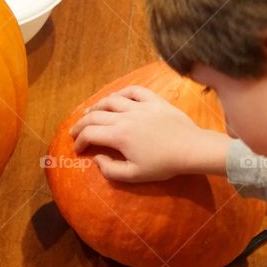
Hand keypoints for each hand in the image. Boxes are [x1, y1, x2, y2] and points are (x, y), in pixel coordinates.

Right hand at [69, 85, 229, 181]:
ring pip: (111, 100)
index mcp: (119, 136)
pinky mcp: (153, 100)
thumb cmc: (163, 165)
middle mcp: (125, 117)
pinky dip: (121, 92)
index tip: (78, 149)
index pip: (90, 134)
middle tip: (75, 131)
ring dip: (96, 106)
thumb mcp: (135, 175)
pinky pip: (133, 90)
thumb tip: (97, 158)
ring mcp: (139, 106)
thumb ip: (111, 170)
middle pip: (95, 116)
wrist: (191, 149)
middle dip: (81, 124)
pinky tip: (116, 98)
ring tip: (90, 112)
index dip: (80, 141)